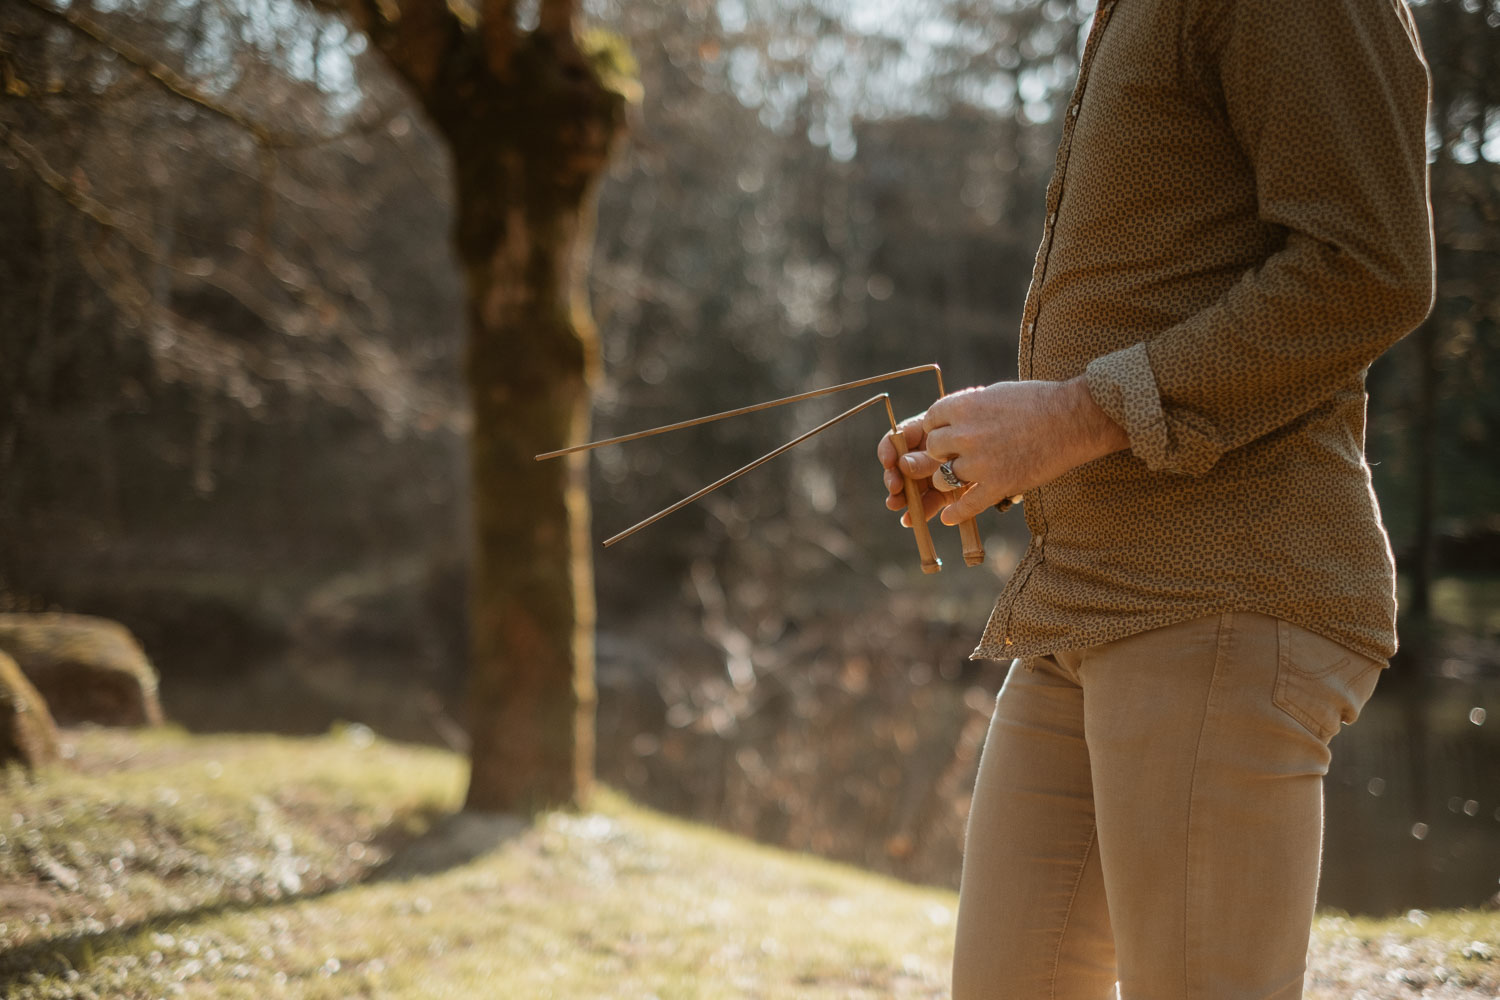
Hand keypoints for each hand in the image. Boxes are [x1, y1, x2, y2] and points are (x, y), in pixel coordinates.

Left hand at [880, 376, 1128, 525]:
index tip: (945, 434)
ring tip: (959, 480)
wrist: (1074, 419)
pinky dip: (955, 514)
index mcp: (965, 406)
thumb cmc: (1039, 401)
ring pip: (943, 478)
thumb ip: (970, 407)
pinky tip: (948, 518)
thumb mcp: (996, 393)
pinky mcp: (998, 485)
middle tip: (954, 456)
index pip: (931, 421)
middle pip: (934, 450)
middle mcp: (966, 434)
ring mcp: (980, 462)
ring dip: (948, 480)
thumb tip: (952, 418)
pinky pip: (967, 506)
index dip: (937, 429)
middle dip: (942, 453)